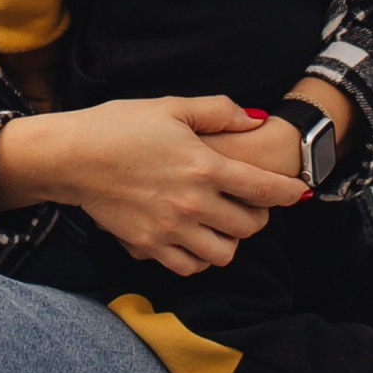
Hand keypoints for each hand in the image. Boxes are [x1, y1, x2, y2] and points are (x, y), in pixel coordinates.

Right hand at [0, 95, 309, 276]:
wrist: (72, 156)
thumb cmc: (119, 125)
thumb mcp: (171, 107)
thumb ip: (218, 112)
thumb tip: (255, 121)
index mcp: (204, 166)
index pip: (263, 188)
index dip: (288, 192)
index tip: (300, 193)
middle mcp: (193, 202)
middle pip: (249, 226)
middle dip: (258, 216)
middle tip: (250, 204)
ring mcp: (171, 229)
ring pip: (224, 253)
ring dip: (230, 241)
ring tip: (221, 226)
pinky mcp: (149, 246)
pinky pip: (190, 266)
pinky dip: (199, 258)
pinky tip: (195, 241)